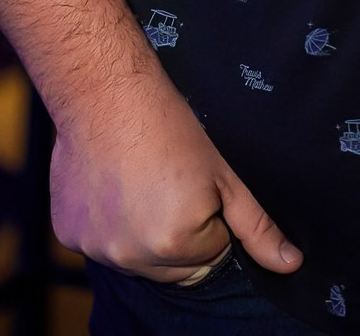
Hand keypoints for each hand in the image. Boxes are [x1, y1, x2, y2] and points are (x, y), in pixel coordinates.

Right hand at [49, 68, 302, 282]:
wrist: (106, 93)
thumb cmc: (169, 125)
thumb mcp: (223, 173)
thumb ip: (256, 226)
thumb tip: (291, 264)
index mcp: (177, 245)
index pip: (211, 255)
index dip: (210, 219)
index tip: (196, 184)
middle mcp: (134, 257)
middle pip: (174, 267)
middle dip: (180, 234)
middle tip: (169, 182)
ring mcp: (97, 249)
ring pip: (138, 258)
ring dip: (143, 232)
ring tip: (140, 181)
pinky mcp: (68, 236)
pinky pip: (102, 244)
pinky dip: (108, 224)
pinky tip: (111, 185)